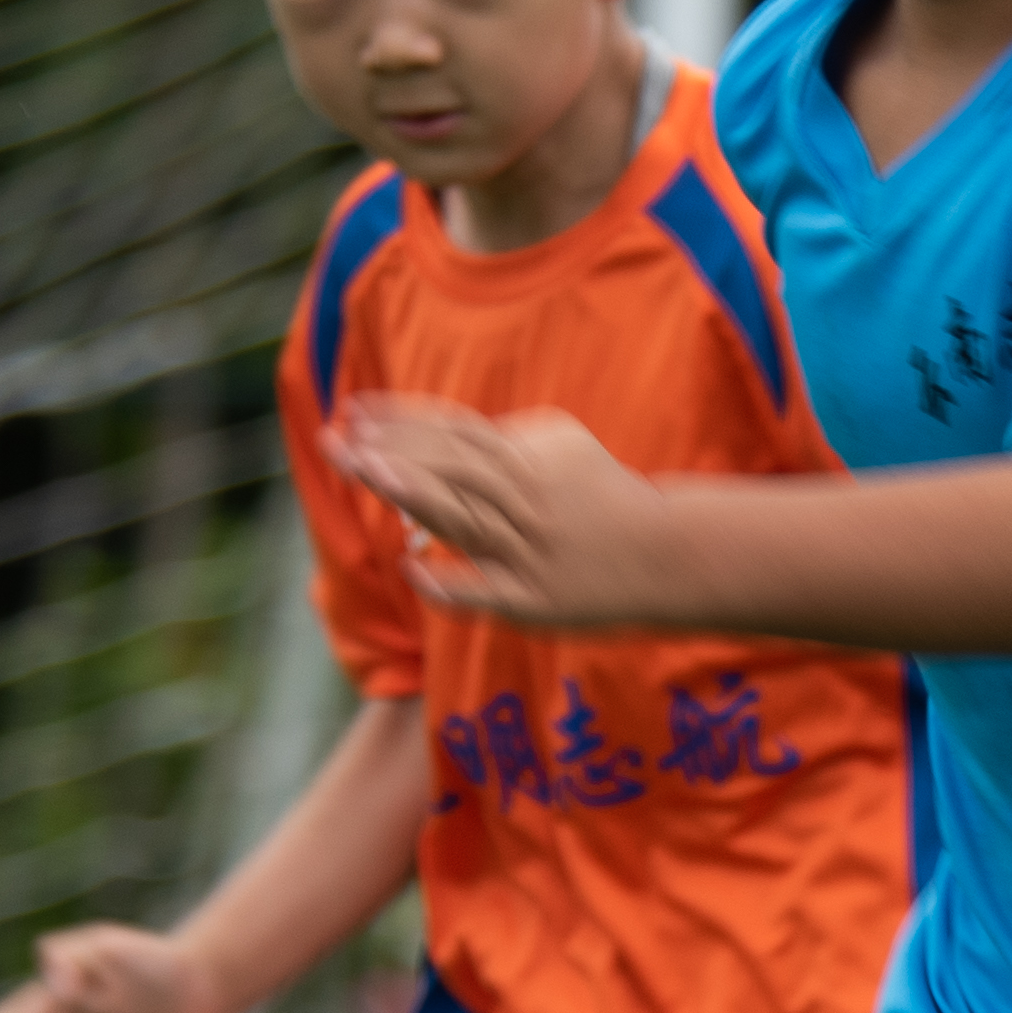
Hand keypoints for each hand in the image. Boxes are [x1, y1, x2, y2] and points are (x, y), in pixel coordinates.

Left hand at [337, 396, 691, 627]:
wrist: (675, 557)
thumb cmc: (608, 503)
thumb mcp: (565, 451)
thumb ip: (511, 441)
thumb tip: (450, 436)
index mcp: (530, 459)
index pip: (455, 433)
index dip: (401, 422)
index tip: (353, 412)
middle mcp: (525, 499)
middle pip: (450, 468)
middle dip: (390, 452)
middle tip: (337, 441)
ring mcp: (530, 550)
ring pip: (468, 516)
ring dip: (416, 492)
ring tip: (369, 472)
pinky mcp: (537, 600)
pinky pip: (487, 591)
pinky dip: (450, 582)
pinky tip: (411, 569)